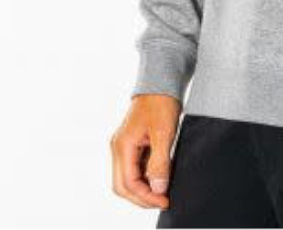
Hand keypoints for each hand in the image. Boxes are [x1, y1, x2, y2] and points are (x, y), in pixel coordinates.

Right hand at [110, 94, 181, 209]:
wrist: (161, 81)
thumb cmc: (161, 102)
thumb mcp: (163, 133)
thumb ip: (159, 163)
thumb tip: (158, 189)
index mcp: (122, 145)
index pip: (127, 183)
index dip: (145, 196)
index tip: (164, 201)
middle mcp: (118, 147)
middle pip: (123, 185)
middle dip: (142, 197)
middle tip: (163, 201)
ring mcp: (123, 146)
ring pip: (128, 177)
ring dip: (143, 188)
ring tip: (163, 191)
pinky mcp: (132, 143)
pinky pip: (134, 167)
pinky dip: (145, 176)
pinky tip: (160, 176)